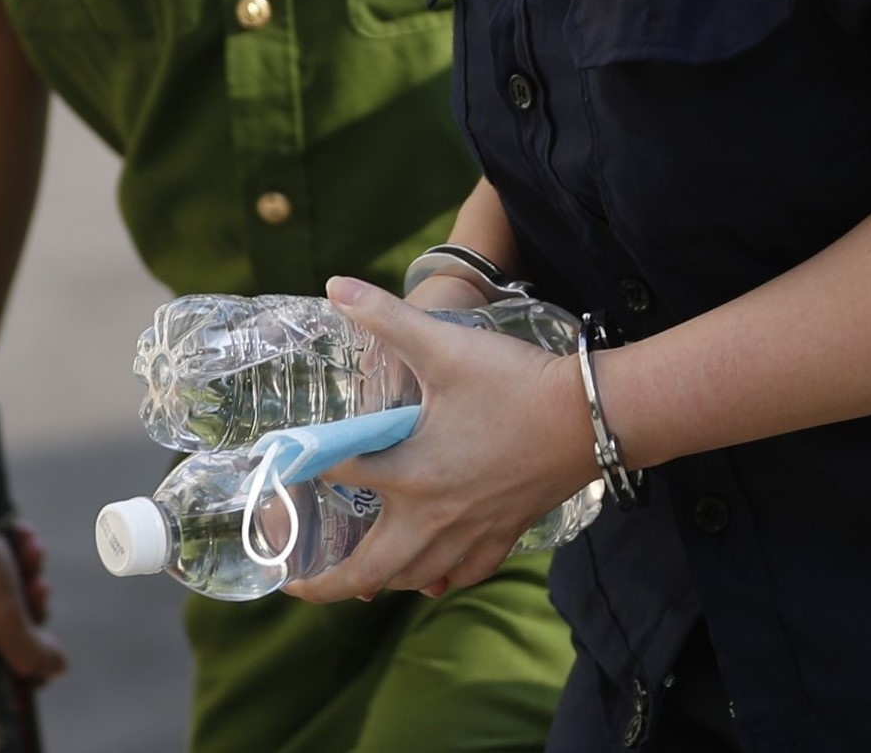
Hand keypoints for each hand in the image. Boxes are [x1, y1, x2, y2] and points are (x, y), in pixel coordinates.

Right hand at [0, 493, 66, 711]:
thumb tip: (54, 671)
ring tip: (34, 550)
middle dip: (27, 611)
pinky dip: (8, 554)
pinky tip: (21, 533)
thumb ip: (30, 650)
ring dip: (24, 574)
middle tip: (41, 588)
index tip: (44, 658)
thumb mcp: (3, 613)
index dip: (16, 682)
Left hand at [287, 276, 597, 602]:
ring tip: (358, 580)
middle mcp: (433, 517)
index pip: (337, 477)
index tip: (277, 470)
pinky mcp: (503, 535)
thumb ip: (387, 316)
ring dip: (379, 582)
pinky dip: (438, 580)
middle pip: (368, 572)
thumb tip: (336, 285)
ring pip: (413, 578)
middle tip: (297, 582)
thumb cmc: (516, 382)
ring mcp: (470, 534)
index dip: (301, 469)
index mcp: (410, 474)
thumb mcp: (445, 345)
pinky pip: (461, 575)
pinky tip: (432, 576)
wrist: (592, 416)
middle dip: (327, 585)